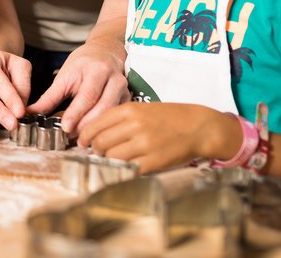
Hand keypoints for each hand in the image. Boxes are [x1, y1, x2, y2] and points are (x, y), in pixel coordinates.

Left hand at [27, 41, 129, 135]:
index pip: (87, 95)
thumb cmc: (82, 64)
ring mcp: (124, 90)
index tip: (65, 127)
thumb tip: (30, 112)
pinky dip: (104, 127)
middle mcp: (114, 79)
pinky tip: (93, 134)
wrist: (105, 52)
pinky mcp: (128, 99)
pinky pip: (117, 117)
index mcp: (96, 70)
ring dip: (96, 129)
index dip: (76, 113)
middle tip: (71, 137)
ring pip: (111, 114)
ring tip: (80, 139)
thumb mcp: (64, 76)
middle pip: (102, 107)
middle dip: (86, 125)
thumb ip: (49, 97)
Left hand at [79, 103, 238, 173]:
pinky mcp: (153, 162)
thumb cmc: (167, 117)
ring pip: (111, 157)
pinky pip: (128, 169)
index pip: (94, 125)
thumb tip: (94, 132)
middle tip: (97, 152)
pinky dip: (122, 170)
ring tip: (110, 160)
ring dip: (107, 161)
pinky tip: (123, 167)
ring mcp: (144, 145)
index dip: (85, 136)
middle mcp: (134, 126)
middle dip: (94, 149)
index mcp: (128, 111)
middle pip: (100, 143)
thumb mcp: (140, 109)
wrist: (197, 127)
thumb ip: (118, 118)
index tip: (83, 141)